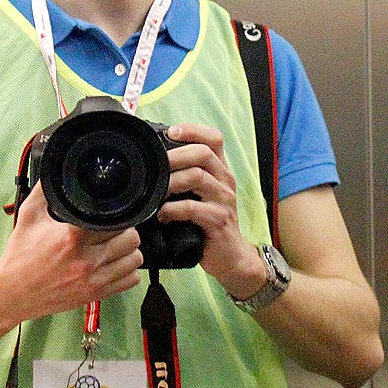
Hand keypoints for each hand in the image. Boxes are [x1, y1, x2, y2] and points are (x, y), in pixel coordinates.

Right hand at [0, 183, 144, 324]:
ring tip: (117, 247)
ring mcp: (93, 280)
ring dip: (129, 251)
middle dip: (126, 231)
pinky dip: (128, 272)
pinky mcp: (95, 294)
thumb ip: (45, 191)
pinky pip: (130, 281)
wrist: (12, 292)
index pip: (116, 221)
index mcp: (72, 236)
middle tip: (116, 230)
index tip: (112, 215)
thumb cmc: (20, 257)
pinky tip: (116, 265)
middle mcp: (86, 259)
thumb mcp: (29, 216)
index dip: (118, 215)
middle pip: (131, 239)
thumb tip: (55, 172)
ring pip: (135, 260)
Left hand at [156, 123, 265, 297]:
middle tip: (156, 163)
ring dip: (171, 181)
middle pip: (204, 153)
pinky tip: (163, 215)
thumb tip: (155, 163)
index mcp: (220, 171)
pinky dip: (173, 209)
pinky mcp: (218, 220)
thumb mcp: (201, 196)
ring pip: (198, 177)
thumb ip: (186, 178)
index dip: (193, 130)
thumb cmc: (209, 224)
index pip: (214, 138)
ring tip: (157, 192)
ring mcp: (224, 200)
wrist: (231, 257)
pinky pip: (193, 208)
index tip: (171, 131)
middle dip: (176, 154)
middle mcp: (225, 181)